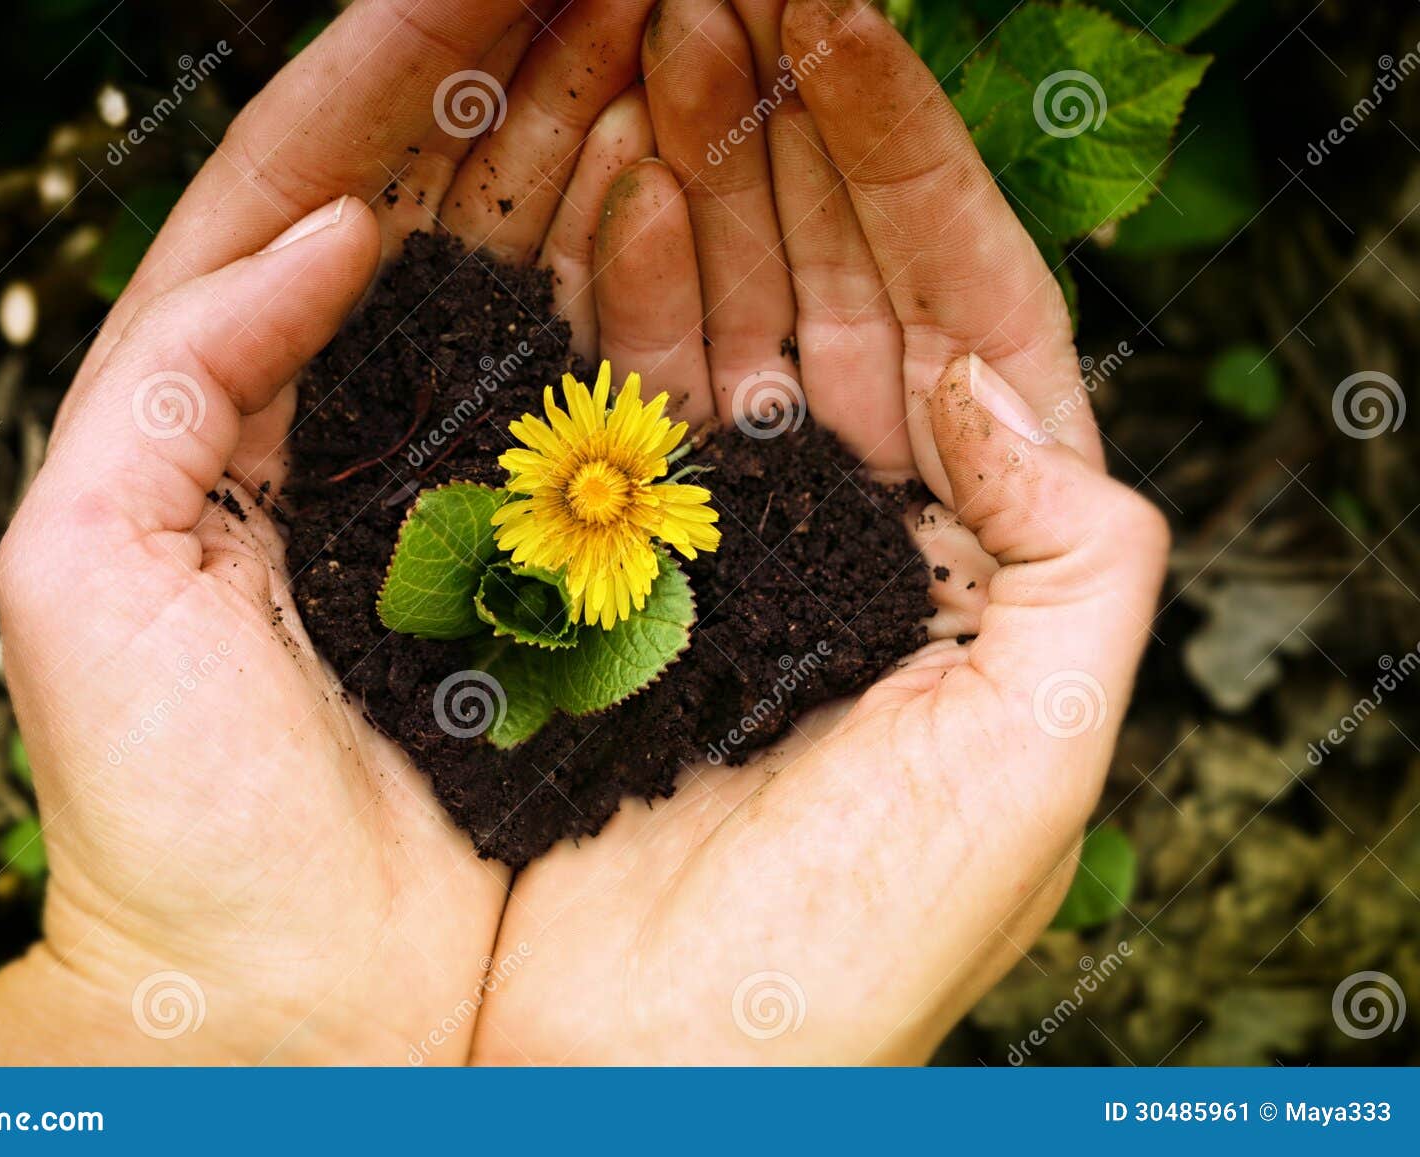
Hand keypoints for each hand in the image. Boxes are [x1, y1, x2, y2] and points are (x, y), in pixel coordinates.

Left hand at [0, 0, 669, 1065]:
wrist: (281, 991)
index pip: (301, 180)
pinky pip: (602, 396)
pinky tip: (697, 212)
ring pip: (530, 275)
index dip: (389, 60)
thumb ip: (176, 374)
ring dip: (590, 151)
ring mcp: (463, 481)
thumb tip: (327, 233)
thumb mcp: (92, 566)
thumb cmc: (169, 815)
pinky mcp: (551, 556)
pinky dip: (646, 297)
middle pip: (433, 199)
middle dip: (515, 71)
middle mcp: (351, 422)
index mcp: (224, 404)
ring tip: (668, 43)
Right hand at [471, 0, 1168, 1063]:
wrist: (663, 1069)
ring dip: (700, 178)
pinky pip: (625, 397)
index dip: (907, 160)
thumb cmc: (851, 952)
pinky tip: (605, 190)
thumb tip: (1005, 386)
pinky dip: (617, 294)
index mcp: (978, 553)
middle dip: (790, 130)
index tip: (841, 26)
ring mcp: (731, 534)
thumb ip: (1077, 557)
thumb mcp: (1034, 760)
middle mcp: (858, 523)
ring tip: (656, 46)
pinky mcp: (620, 566)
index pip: (963, 304)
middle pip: (838, 279)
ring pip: (725, 312)